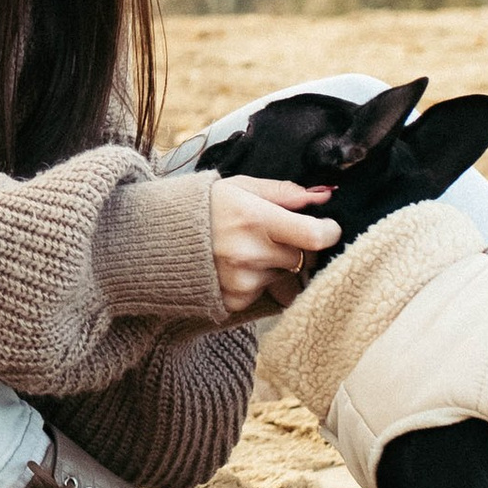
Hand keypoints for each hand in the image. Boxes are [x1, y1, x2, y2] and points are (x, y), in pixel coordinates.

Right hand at [208, 178, 342, 319]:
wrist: (158, 238)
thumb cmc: (205, 207)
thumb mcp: (241, 187)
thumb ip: (285, 192)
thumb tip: (324, 194)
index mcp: (254, 218)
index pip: (315, 236)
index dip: (329, 232)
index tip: (327, 227)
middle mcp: (249, 253)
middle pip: (304, 258)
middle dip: (298, 247)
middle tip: (275, 235)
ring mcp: (242, 281)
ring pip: (286, 276)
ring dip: (276, 265)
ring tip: (248, 250)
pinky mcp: (235, 300)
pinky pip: (266, 293)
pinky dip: (259, 281)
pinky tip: (237, 267)